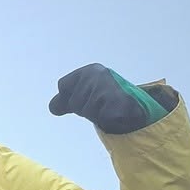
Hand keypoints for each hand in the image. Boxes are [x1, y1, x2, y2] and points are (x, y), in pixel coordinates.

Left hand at [49, 64, 178, 134]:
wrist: (136, 106)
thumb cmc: (106, 101)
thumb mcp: (83, 97)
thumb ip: (65, 101)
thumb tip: (52, 107)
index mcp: (88, 70)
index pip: (63, 86)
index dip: (69, 98)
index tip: (84, 98)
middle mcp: (97, 73)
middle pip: (74, 102)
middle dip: (85, 108)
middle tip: (100, 104)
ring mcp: (108, 85)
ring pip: (87, 111)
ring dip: (98, 114)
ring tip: (108, 107)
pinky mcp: (119, 99)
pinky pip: (103, 116)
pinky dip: (109, 118)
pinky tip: (116, 113)